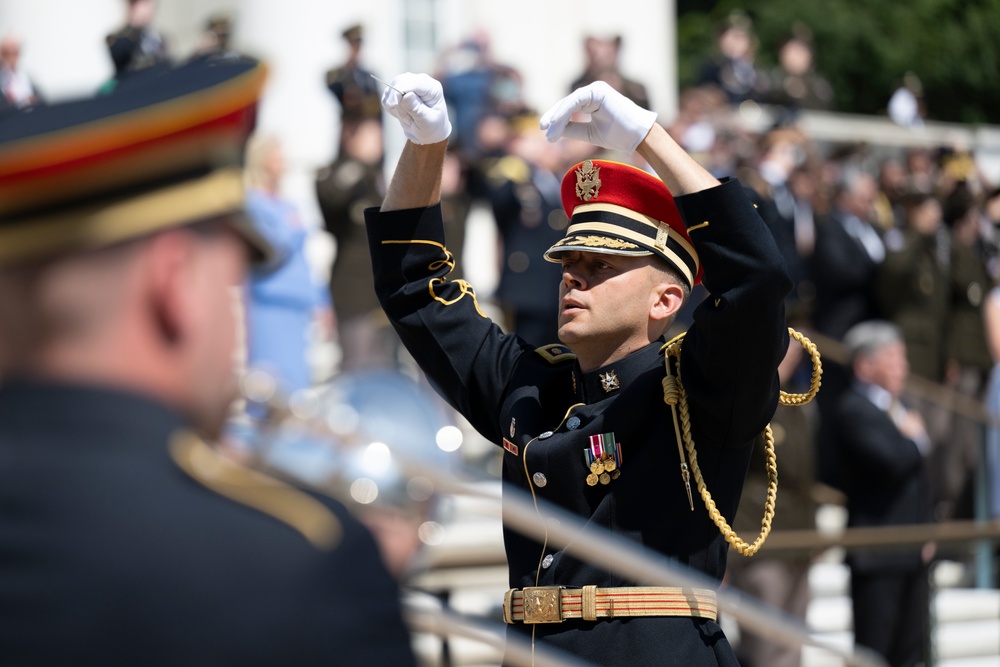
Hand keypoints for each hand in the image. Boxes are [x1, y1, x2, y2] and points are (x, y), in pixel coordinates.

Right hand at [381, 73, 451, 144]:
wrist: (428, 131)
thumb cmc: (432, 127)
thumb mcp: (427, 122)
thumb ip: (417, 109)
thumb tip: (406, 95)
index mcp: (432, 87)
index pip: (412, 82)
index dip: (400, 90)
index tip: (393, 105)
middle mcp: (420, 81)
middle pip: (398, 82)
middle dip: (398, 103)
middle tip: (408, 120)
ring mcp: (408, 83)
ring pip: (390, 90)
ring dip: (395, 108)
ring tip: (409, 119)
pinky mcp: (398, 89)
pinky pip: (386, 97)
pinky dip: (390, 108)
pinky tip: (402, 115)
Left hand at [539, 81, 656, 153]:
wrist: (637, 136)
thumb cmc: (618, 134)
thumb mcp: (589, 133)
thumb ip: (572, 129)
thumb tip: (554, 130)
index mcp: (592, 99)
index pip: (568, 107)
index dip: (555, 118)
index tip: (545, 131)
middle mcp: (593, 91)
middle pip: (566, 103)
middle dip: (553, 117)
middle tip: (543, 129)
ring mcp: (596, 89)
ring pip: (569, 103)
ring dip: (557, 118)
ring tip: (549, 131)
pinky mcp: (598, 91)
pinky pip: (575, 101)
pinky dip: (564, 113)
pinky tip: (556, 123)